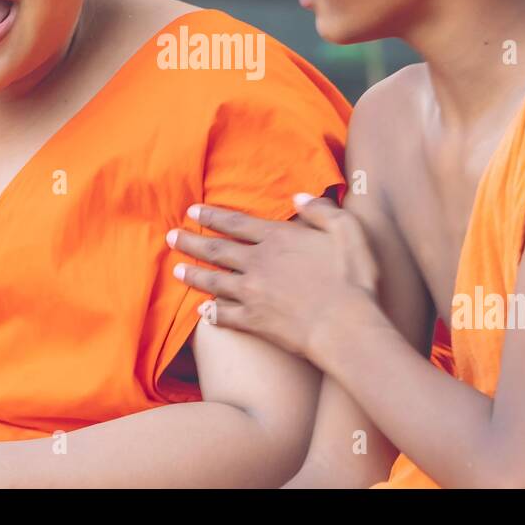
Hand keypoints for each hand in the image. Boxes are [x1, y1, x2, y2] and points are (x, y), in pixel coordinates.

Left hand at [167, 194, 384, 359]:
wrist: (345, 328)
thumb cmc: (353, 278)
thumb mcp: (347, 230)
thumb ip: (322, 210)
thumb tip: (298, 197)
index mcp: (278, 238)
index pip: (236, 223)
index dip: (212, 216)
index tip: (192, 212)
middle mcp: (258, 263)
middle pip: (216, 250)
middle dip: (191, 241)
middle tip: (171, 237)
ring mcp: (252, 294)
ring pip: (214, 281)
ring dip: (194, 274)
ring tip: (176, 270)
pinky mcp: (254, 322)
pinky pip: (225, 316)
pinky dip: (211, 313)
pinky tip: (201, 312)